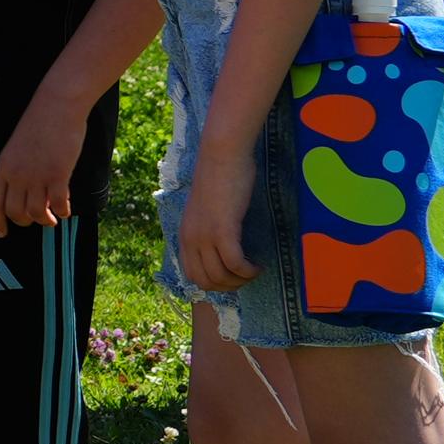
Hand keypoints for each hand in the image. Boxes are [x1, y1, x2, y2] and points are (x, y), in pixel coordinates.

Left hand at [0, 83, 93, 231]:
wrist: (56, 107)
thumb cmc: (38, 124)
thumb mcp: (16, 148)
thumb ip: (17, 170)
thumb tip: (24, 192)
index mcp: (2, 168)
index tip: (1, 233)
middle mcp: (17, 175)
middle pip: (15, 212)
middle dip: (24, 222)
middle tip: (36, 220)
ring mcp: (37, 176)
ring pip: (37, 213)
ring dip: (45, 220)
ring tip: (52, 219)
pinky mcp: (58, 174)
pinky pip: (59, 204)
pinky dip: (63, 212)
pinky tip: (65, 211)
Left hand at [175, 135, 259, 296]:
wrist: (221, 155)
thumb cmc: (220, 178)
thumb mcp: (208, 210)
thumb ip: (209, 229)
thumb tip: (222, 248)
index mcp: (184, 235)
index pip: (191, 276)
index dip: (213, 284)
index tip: (232, 278)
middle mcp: (190, 239)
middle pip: (205, 282)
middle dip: (228, 287)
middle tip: (247, 277)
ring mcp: (204, 236)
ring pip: (220, 276)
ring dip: (240, 280)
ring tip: (254, 271)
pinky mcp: (222, 230)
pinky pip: (234, 263)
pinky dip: (247, 270)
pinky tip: (258, 265)